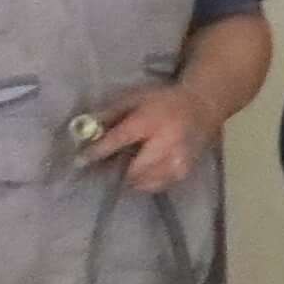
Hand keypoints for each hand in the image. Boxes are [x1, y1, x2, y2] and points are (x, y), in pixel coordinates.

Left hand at [82, 83, 220, 195]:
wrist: (203, 106)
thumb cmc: (163, 101)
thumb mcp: (135, 97)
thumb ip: (111, 113)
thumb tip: (85, 128)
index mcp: (150, 121)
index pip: (119, 140)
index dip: (98, 152)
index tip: (80, 161)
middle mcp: (166, 142)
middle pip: (133, 168)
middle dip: (116, 171)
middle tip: (105, 168)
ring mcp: (178, 159)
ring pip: (145, 181)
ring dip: (130, 179)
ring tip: (123, 171)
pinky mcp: (184, 171)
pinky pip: (158, 185)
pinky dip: (145, 183)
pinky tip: (141, 174)